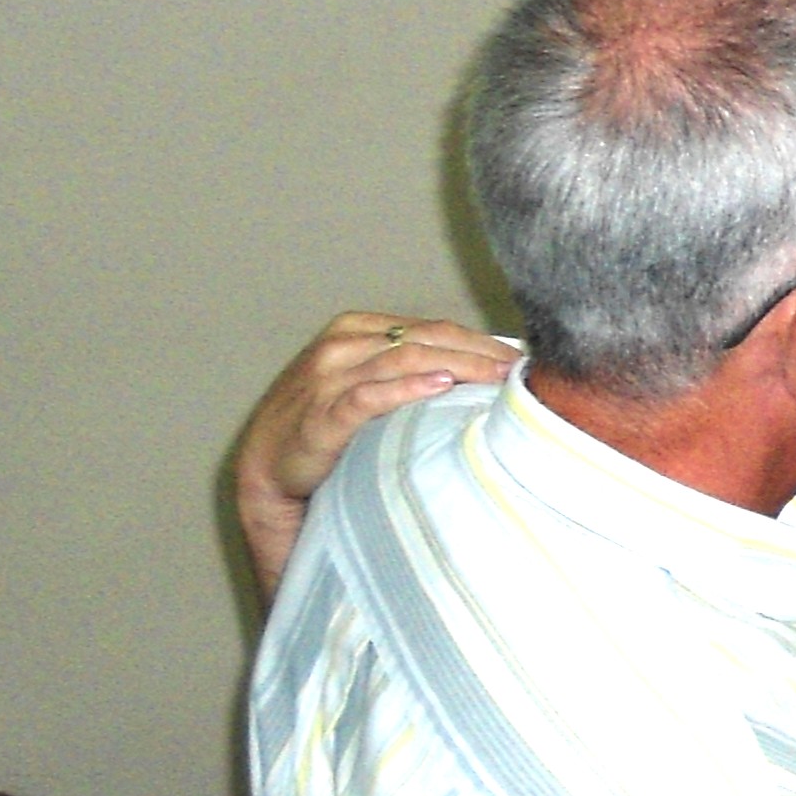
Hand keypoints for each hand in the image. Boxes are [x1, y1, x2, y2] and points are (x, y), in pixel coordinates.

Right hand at [233, 312, 521, 590]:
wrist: (272, 466)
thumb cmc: (332, 425)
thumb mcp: (373, 386)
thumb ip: (415, 371)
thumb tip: (486, 374)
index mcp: (358, 329)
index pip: (434, 329)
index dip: (482, 341)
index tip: (524, 360)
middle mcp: (343, 345)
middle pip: (426, 340)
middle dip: (480, 353)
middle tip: (524, 371)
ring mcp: (329, 377)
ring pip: (403, 360)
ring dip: (457, 366)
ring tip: (497, 377)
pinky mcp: (322, 415)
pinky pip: (368, 396)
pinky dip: (405, 388)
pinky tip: (440, 387)